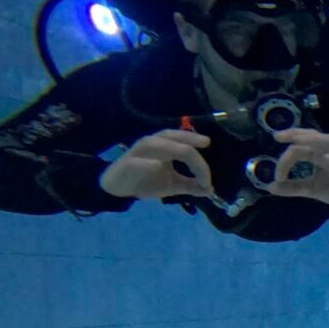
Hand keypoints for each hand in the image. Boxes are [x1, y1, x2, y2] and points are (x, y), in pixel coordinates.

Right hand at [99, 130, 213, 198]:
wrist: (118, 188)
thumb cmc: (146, 181)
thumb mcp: (172, 184)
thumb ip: (191, 185)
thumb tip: (210, 189)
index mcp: (166, 145)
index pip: (186, 145)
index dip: (200, 162)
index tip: (207, 181)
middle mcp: (154, 143)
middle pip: (174, 137)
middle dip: (191, 144)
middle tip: (205, 149)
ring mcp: (139, 152)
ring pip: (156, 143)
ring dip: (174, 149)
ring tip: (189, 155)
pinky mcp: (127, 163)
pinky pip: (137, 161)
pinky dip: (147, 162)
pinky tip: (158, 166)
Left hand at [267, 128, 328, 208]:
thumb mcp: (311, 189)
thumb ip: (292, 187)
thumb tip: (269, 186)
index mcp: (317, 153)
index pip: (299, 146)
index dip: (285, 158)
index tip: (277, 177)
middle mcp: (327, 150)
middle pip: (311, 136)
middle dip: (295, 134)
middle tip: (278, 136)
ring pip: (326, 141)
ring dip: (312, 140)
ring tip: (297, 141)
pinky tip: (324, 158)